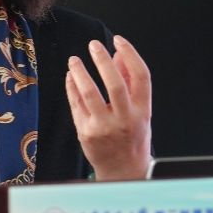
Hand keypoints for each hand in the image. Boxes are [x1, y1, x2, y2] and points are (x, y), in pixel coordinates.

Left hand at [65, 35, 152, 180]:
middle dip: (102, 60)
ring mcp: (104, 127)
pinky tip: (70, 77)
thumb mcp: (140, 112)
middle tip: (93, 45)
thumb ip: (130, 83)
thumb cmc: (132, 138)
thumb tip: (120, 55)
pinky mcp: (86, 133)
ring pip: (89, 93)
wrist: (123, 171)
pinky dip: (72, 88)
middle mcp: (125, 119)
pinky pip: (76, 105)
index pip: (140, 76)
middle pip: (114, 83)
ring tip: (74, 60)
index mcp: (142, 111)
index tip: (118, 41)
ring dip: (80, 72)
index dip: (130, 54)